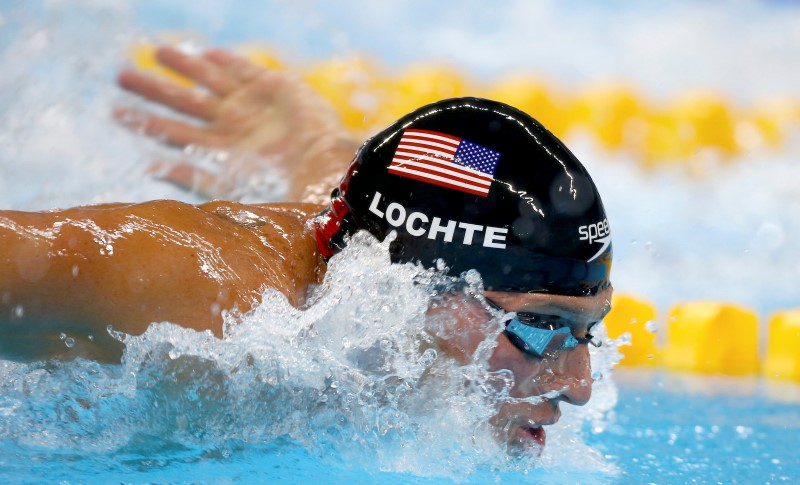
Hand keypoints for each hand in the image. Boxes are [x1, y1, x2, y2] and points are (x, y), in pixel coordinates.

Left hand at [115, 46, 357, 200]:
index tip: (116, 111)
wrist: (319, 167)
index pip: (173, 133)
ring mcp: (252, 105)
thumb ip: (190, 176)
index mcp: (220, 152)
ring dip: (184, 66)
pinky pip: (245, 69)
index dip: (145, 122)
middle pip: (184, 103)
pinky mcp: (274, 87)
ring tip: (157, 52)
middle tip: (121, 76)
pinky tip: (207, 51)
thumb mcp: (227, 186)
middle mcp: (232, 127)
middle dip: (154, 89)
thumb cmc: (278, 186)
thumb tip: (147, 171)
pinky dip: (227, 61)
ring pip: (209, 81)